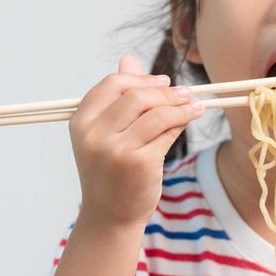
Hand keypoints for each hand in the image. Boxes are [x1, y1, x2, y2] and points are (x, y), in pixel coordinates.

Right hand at [68, 54, 202, 227]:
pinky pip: (167, 133)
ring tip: (195, 105)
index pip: (113, 84)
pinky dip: (182, 123)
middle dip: (166, 92)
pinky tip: (190, 120)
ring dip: (181, 106)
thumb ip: (118, 96)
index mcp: (81, 122)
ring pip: (156, 113)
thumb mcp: (105, 133)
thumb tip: (130, 59)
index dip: (141, 79)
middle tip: (186, 94)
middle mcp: (94, 135)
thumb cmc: (109, 171)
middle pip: (137, 96)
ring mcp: (116, 150)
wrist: (110, 216)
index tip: (162, 82)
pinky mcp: (140, 164)